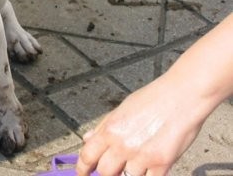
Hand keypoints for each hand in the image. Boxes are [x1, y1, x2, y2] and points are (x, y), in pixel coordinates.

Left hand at [76, 75, 205, 175]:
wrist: (182, 96)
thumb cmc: (153, 99)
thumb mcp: (122, 108)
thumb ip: (104, 127)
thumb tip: (87, 139)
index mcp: (110, 129)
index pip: (87, 156)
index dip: (83, 168)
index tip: (83, 173)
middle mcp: (123, 145)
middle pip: (105, 172)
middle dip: (108, 172)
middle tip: (114, 167)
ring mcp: (142, 156)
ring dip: (130, 173)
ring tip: (137, 162)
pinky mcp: (162, 164)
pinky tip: (151, 167)